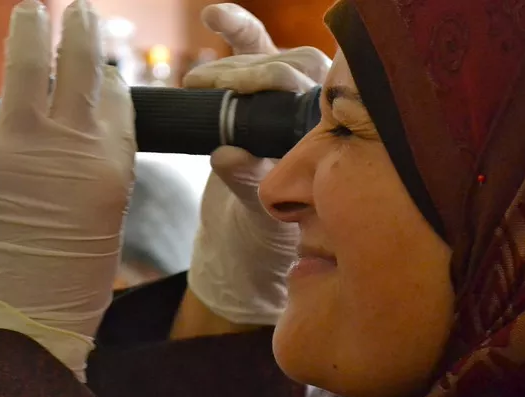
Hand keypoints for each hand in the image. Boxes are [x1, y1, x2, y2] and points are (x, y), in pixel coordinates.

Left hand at [0, 0, 134, 341]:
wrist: (28, 324)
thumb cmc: (72, 280)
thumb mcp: (107, 218)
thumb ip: (102, 165)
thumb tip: (91, 124)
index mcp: (112, 161)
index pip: (114, 97)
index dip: (106, 76)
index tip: (100, 68)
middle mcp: (73, 144)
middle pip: (81, 68)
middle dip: (79, 32)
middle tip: (74, 11)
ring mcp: (20, 151)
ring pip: (27, 68)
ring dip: (31, 30)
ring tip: (31, 10)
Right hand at [181, 4, 330, 325]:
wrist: (246, 245)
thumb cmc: (265, 238)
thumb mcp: (262, 220)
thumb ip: (248, 186)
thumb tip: (227, 155)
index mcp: (329, 141)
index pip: (309, 91)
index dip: (272, 80)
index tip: (235, 86)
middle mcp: (316, 114)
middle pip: (289, 67)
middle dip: (244, 72)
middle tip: (204, 85)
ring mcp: (291, 102)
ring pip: (271, 57)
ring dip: (232, 62)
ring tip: (195, 81)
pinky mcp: (263, 96)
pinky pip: (257, 52)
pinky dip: (237, 31)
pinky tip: (213, 16)